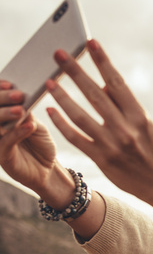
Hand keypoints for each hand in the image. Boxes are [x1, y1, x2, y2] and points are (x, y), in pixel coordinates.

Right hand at [0, 82, 74, 207]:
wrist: (47, 170)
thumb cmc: (41, 144)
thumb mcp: (36, 125)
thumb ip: (28, 113)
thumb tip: (22, 97)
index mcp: (2, 116)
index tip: (11, 83)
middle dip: (2, 99)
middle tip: (18, 94)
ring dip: (7, 115)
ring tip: (21, 109)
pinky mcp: (3, 156)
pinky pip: (7, 142)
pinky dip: (17, 132)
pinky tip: (28, 126)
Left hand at [47, 39, 152, 253]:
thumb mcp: (145, 126)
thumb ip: (124, 106)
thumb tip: (102, 84)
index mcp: (139, 117)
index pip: (117, 83)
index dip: (103, 62)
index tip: (91, 44)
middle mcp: (125, 129)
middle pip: (95, 94)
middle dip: (75, 72)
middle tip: (59, 55)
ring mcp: (112, 145)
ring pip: (80, 115)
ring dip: (62, 96)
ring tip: (49, 81)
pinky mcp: (101, 159)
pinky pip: (76, 138)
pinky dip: (62, 123)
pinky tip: (52, 110)